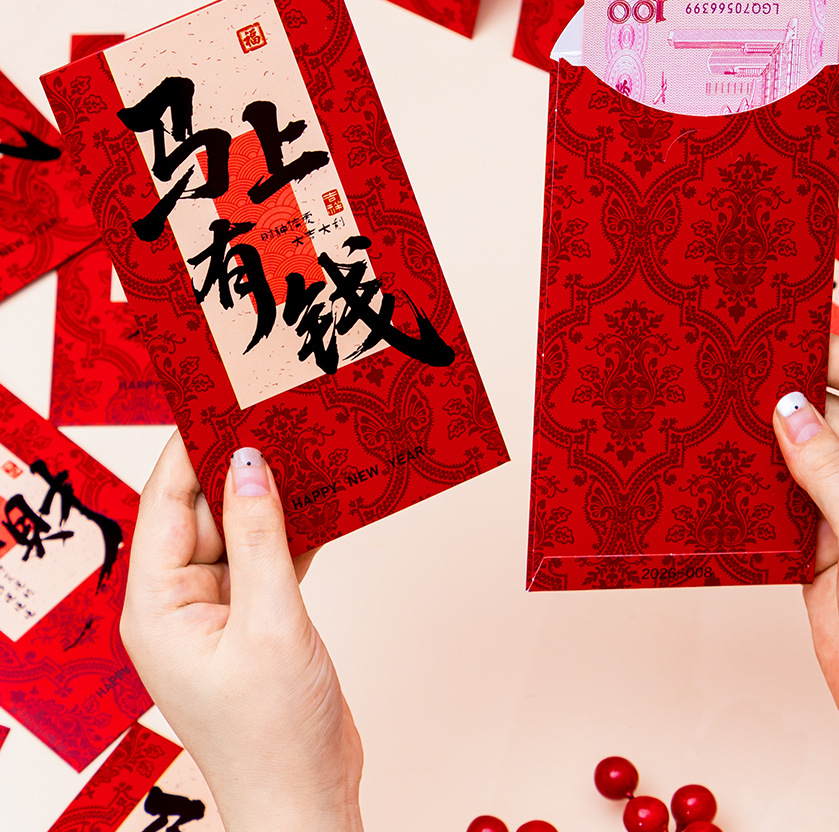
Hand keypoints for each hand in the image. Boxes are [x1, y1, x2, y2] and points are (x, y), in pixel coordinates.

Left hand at [121, 433, 362, 831]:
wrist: (306, 797)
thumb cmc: (274, 731)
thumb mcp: (270, 623)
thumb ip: (259, 537)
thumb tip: (248, 462)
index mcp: (159, 607)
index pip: (166, 507)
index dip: (189, 452)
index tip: (221, 402)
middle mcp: (181, 604)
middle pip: (204, 513)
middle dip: (239, 467)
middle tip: (276, 415)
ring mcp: (220, 612)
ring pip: (242, 532)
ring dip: (272, 497)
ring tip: (305, 447)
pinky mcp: (255, 620)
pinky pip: (268, 558)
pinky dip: (293, 531)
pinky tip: (323, 500)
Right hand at [773, 335, 838, 829]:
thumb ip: (830, 470)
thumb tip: (789, 410)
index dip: (834, 355)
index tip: (786, 332)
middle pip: (833, 416)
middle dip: (789, 395)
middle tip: (737, 371)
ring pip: (803, 455)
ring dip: (769, 440)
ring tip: (722, 413)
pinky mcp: (821, 541)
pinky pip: (785, 496)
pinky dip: (758, 484)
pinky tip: (727, 469)